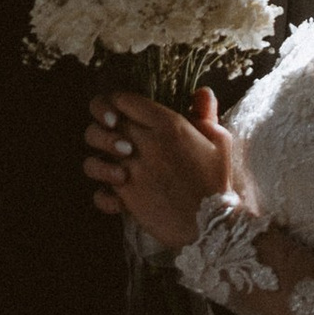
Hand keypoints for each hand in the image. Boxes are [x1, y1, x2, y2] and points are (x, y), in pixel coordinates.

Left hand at [84, 86, 233, 249]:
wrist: (212, 223)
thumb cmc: (216, 180)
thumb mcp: (219, 140)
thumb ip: (205, 112)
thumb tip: (201, 91)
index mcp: (167, 125)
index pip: (122, 99)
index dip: (117, 102)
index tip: (121, 111)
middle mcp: (145, 144)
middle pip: (102, 121)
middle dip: (103, 124)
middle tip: (113, 133)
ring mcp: (133, 172)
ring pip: (94, 155)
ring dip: (99, 157)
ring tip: (115, 164)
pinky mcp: (128, 198)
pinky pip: (100, 192)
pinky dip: (103, 195)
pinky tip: (116, 195)